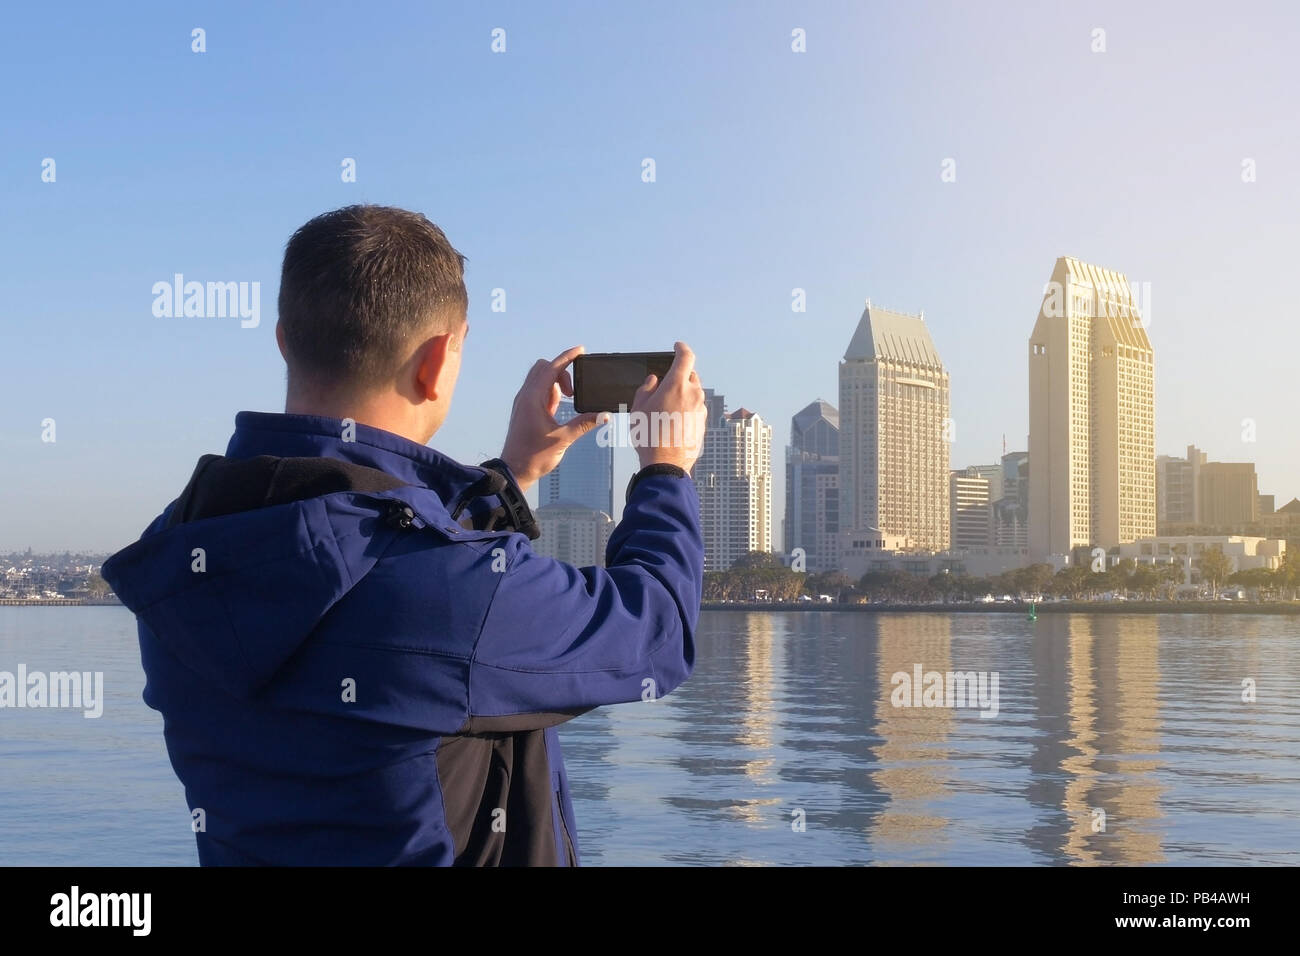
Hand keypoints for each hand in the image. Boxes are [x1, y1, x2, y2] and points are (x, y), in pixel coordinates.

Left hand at [500, 345, 605, 493]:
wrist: (514, 470)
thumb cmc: (534, 456)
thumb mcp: (563, 439)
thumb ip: (584, 424)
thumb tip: (604, 415)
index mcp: (532, 399)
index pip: (551, 368)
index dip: (567, 357)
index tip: (581, 351)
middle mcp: (525, 396)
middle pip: (544, 368)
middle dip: (562, 372)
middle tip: (574, 391)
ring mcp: (523, 402)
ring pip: (540, 379)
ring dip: (556, 384)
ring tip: (568, 401)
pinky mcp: (524, 410)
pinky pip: (538, 392)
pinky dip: (550, 393)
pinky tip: (557, 408)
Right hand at [630, 340, 705, 472]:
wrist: (666, 464)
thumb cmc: (649, 435)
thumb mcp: (638, 408)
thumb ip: (646, 388)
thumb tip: (655, 380)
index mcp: (677, 385)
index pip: (686, 357)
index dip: (681, 348)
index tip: (677, 346)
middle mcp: (693, 394)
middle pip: (690, 375)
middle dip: (679, 376)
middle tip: (665, 385)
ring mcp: (701, 409)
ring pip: (694, 392)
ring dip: (683, 393)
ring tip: (666, 408)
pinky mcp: (703, 422)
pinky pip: (696, 407)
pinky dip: (687, 407)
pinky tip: (673, 420)